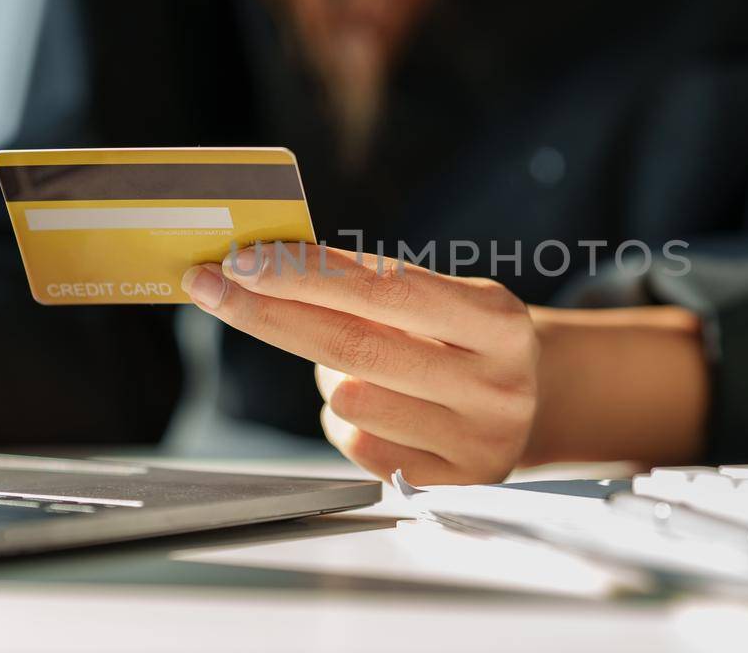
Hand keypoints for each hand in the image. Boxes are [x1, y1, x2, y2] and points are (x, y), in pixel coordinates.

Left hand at [182, 244, 537, 483]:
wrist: (536, 403)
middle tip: (211, 286)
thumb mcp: (446, 299)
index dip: (306, 274)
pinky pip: (356, 444)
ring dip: (325, 373)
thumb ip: (372, 287)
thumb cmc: (465, 338)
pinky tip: (376, 405)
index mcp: (498, 321)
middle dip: (271, 313)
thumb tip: (264, 270)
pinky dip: (344, 418)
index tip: (242, 259)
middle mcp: (496, 386)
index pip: (385, 290)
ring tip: (359, 363)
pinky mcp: (448, 487)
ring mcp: (475, 443)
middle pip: (353, 346)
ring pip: (348, 398)